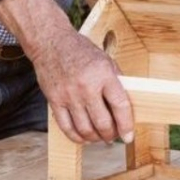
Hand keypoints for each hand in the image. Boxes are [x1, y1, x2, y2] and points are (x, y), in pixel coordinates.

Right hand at [0, 0, 133, 144]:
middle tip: (113, 136)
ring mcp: (69, 95)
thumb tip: (126, 107)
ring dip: (95, 138)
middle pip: (102, 123)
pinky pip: (66, 127)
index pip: (120, 106)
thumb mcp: (105, 60)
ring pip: (85, 129)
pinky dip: (77, 137)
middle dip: (111, 135)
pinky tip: (83, 137)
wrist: (50, 42)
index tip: (128, 136)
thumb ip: (116, 82)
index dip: (126, 125)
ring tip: (99, 137)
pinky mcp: (54, 100)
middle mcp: (86, 86)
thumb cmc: (80, 50)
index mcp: (103, 74)